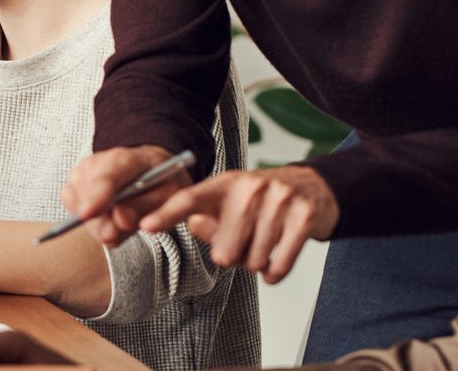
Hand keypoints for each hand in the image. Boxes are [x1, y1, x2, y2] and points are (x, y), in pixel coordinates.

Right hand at [59, 145, 189, 247]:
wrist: (149, 167)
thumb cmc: (160, 180)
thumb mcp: (168, 194)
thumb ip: (145, 208)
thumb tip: (121, 221)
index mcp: (127, 159)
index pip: (107, 177)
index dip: (95, 196)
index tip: (86, 214)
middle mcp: (99, 162)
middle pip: (88, 196)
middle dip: (100, 223)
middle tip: (117, 234)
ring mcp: (83, 171)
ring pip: (78, 205)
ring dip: (98, 222)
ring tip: (121, 217)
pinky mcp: (74, 181)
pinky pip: (72, 206)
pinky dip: (89, 218)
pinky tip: (107, 215)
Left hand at [139, 166, 338, 283]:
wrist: (312, 187)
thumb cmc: (260, 201)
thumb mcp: (227, 203)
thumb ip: (205, 220)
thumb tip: (194, 225)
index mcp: (223, 184)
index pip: (188, 200)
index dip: (166, 215)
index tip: (145, 226)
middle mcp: (250, 187)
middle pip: (225, 252)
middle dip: (234, 256)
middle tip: (245, 241)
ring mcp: (279, 200)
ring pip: (253, 261)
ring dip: (256, 262)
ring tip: (263, 242)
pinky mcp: (304, 216)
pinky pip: (279, 265)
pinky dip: (275, 272)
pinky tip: (275, 261)